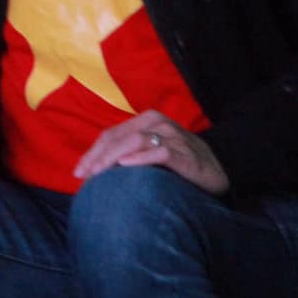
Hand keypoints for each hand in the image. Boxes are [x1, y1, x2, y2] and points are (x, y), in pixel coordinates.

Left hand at [72, 110, 229, 195]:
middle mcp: (158, 124)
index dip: (92, 153)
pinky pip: (160, 152)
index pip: (111, 135)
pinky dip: (141, 158)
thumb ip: (126, 154)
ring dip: (113, 158)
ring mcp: (173, 137)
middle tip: (84, 176)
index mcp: (146, 121)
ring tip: (98, 174)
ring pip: (135, 141)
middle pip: (119, 138)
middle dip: (98, 157)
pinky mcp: (185, 154)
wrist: (219, 170)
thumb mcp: (149, 153)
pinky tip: (125, 166)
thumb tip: (93, 170)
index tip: (78, 172)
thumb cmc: (178, 163)